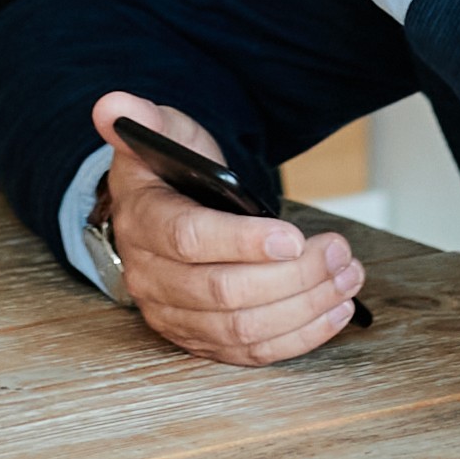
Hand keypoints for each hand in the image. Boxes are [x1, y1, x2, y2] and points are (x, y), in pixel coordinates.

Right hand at [88, 91, 362, 363]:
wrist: (163, 211)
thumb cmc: (172, 171)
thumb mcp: (164, 133)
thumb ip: (146, 118)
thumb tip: (113, 105)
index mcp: (142, 222)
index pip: (188, 240)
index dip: (243, 243)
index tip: (293, 237)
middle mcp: (151, 277)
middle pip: (223, 292)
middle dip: (292, 276)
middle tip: (338, 252)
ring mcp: (173, 314)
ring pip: (242, 328)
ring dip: (304, 307)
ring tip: (346, 276)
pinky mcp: (200, 339)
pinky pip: (250, 352)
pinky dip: (298, 337)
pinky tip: (334, 310)